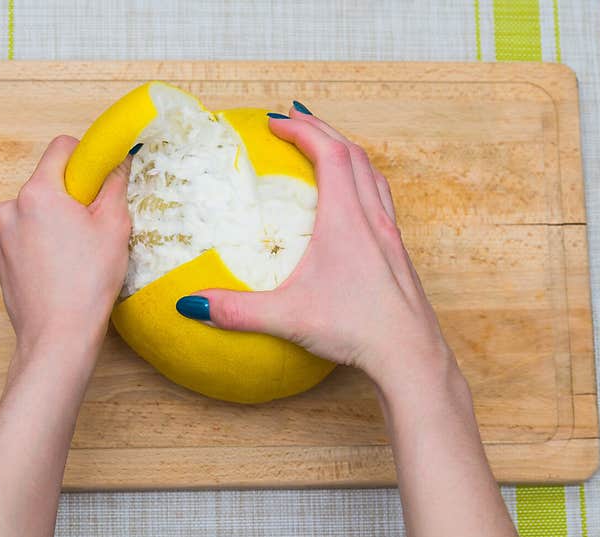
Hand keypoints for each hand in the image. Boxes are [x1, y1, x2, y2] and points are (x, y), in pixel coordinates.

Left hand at [0, 135, 131, 359]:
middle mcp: (9, 207)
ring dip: (55, 220)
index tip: (102, 176)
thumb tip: (119, 161)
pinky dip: (41, 240)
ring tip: (76, 253)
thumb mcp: (114, 227)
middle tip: (94, 226)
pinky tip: (59, 266)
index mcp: (38, 193)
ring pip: (35, 210)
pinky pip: (23, 233)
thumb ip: (115, 185)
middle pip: (48, 182)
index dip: (86, 157)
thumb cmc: (87, 284)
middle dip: (72, 196)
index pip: (62, 148)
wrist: (58, 336)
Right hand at [188, 107, 457, 398]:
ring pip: (372, 174)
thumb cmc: (355, 329)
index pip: (328, 153)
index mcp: (345, 219)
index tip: (276, 120)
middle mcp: (372, 217)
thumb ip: (235, 311)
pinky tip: (352, 201)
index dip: (302, 129)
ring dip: (347, 152)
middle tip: (295, 120)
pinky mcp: (397, 253)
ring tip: (326, 147)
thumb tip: (190, 305)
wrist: (409, 354)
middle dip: (322, 129)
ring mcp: (390, 234)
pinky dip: (363, 182)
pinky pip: (381, 199)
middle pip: (353, 153)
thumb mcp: (287, 318)